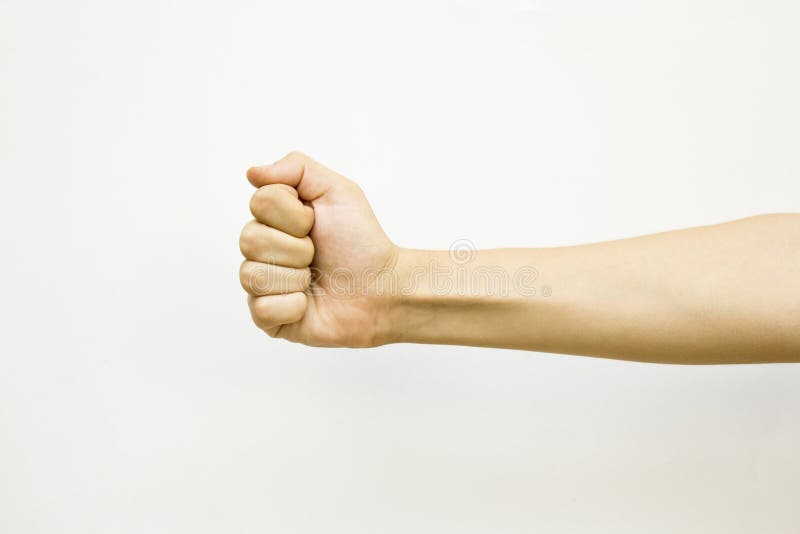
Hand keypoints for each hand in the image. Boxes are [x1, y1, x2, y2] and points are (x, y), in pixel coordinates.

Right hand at [240, 151, 398, 346]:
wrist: (382, 288)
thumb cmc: (361, 241)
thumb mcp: (337, 191)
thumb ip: (296, 168)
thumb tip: (252, 173)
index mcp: (274, 219)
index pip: (259, 203)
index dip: (294, 214)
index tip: (316, 223)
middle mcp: (263, 250)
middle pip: (249, 239)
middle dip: (296, 248)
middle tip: (317, 255)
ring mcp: (264, 285)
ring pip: (251, 275)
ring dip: (295, 277)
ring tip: (314, 279)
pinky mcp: (269, 319)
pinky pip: (262, 309)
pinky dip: (293, 306)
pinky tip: (309, 304)